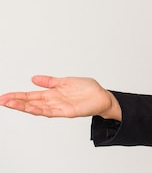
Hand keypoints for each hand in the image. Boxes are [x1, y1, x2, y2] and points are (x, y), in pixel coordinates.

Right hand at [0, 75, 121, 120]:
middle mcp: (53, 101)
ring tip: (10, 103)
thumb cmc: (87, 89)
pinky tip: (30, 108)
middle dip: (16, 102)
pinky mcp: (66, 111)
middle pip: (31, 102)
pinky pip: (50, 111)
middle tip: (2, 100)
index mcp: (52, 94)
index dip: (18, 96)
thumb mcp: (65, 81)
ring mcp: (58, 107)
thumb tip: (33, 78)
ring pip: (37, 108)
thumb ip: (49, 81)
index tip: (4, 96)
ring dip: (23, 106)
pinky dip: (40, 110)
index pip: (31, 96)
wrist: (102, 96)